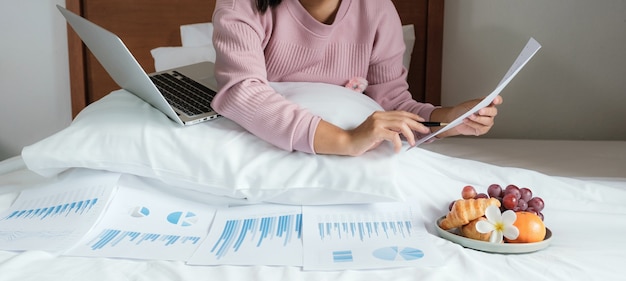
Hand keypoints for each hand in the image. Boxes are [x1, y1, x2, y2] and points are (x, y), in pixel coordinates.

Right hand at [314, 111, 430, 155]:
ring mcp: (377, 122)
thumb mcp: (378, 132)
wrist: (347, 143)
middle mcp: (379, 116)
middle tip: (425, 131)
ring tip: (412, 143)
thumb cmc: (363, 140)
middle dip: (417, 124)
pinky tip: (397, 150)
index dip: (413, 117)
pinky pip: (393, 136)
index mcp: (380, 114)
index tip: (422, 122)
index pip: (401, 113)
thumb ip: (389, 129)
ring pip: (401, 125)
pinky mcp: (375, 131)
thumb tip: (405, 133)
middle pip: (403, 117)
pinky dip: (398, 143)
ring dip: (410, 134)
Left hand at [436, 95, 502, 137]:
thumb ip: (479, 103)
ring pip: (487, 121)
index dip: (497, 100)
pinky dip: (472, 123)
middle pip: (493, 112)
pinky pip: (480, 127)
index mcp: (488, 104)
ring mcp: (487, 122)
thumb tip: (484, 103)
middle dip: (487, 111)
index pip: (497, 101)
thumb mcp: (471, 104)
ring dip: (478, 118)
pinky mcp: (482, 130)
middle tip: (480, 110)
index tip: (494, 99)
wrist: (455, 118)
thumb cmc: (464, 110)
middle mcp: (489, 113)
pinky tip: (466, 120)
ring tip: (469, 115)